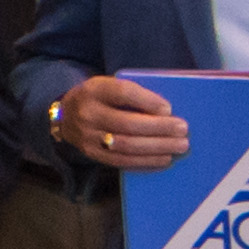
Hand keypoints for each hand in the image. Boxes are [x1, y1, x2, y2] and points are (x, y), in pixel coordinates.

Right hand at [55, 75, 191, 171]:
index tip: (169, 109)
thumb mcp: (109, 86)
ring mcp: (88, 137)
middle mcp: (88, 113)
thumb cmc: (99, 98)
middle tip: (183, 130)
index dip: (148, 101)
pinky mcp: (92, 154)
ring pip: (126, 145)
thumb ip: (133, 95)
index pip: (123, 93)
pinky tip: (163, 159)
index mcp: (94, 90)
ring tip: (179, 146)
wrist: (65, 115)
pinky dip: (146, 162)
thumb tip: (167, 112)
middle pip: (127, 123)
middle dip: (159, 128)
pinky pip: (121, 161)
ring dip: (157, 147)